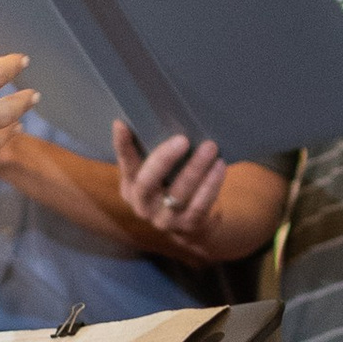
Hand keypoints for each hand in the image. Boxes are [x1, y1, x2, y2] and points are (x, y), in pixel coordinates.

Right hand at [112, 119, 230, 241]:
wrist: (191, 224)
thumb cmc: (174, 186)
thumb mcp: (159, 173)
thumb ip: (154, 153)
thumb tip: (159, 115)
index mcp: (130, 187)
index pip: (125, 164)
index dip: (122, 146)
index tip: (121, 124)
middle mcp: (142, 205)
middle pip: (147, 182)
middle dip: (164, 159)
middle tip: (183, 139)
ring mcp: (164, 219)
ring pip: (178, 193)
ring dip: (196, 168)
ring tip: (210, 147)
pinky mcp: (188, 226)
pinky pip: (200, 205)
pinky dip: (211, 185)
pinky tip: (220, 167)